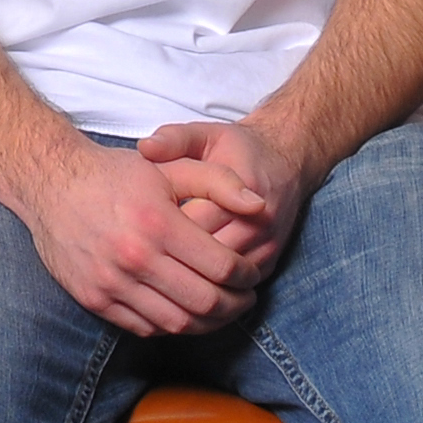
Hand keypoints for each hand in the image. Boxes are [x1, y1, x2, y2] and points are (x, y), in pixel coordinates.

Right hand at [9, 137, 257, 337]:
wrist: (52, 184)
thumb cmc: (117, 174)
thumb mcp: (170, 166)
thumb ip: (220, 182)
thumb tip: (260, 206)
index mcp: (158, 223)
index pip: (221, 266)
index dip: (246, 276)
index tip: (252, 275)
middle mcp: (134, 258)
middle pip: (204, 302)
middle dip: (235, 305)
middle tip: (245, 299)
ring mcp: (111, 283)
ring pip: (176, 323)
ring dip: (208, 323)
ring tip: (221, 310)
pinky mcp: (94, 300)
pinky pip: (144, 328)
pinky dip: (171, 327)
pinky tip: (184, 312)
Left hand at [140, 117, 313, 287]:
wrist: (285, 163)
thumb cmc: (236, 149)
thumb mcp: (204, 134)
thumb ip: (174, 139)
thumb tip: (144, 147)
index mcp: (240, 187)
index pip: (194, 222)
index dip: (162, 231)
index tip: (137, 231)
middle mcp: (258, 222)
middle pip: (207, 256)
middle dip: (173, 260)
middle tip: (142, 260)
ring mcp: (266, 246)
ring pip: (223, 279)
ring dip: (192, 279)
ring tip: (158, 274)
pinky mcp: (269, 263)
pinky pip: (236, 287)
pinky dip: (211, 287)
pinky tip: (185, 282)